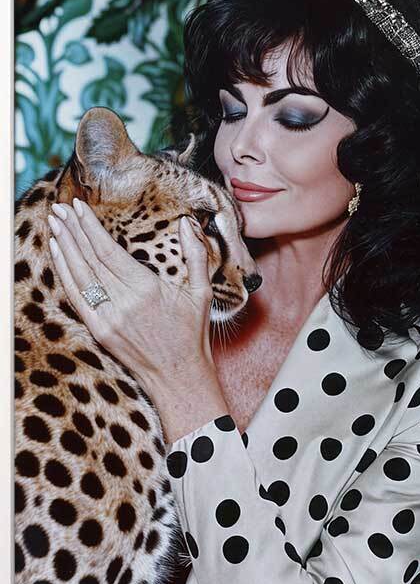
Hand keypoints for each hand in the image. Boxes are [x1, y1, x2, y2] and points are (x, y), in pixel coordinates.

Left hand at [47, 198, 215, 385]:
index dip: (90, 227)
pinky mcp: (99, 331)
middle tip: (60, 208)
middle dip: (72, 230)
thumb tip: (187, 223)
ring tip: (54, 224)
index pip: (108, 250)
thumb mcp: (201, 292)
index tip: (79, 207)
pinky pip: (76, 297)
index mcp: (146, 289)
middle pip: (89, 258)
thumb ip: (195, 254)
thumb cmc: (191, 333)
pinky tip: (58, 255)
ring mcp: (108, 318)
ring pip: (78, 275)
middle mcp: (123, 302)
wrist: (178, 375)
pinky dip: (64, 273)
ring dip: (64, 247)